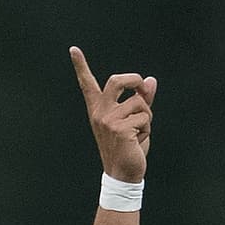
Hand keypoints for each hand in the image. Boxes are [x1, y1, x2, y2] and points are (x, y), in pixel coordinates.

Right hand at [69, 47, 154, 182]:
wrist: (123, 175)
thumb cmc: (128, 148)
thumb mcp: (135, 121)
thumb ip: (142, 100)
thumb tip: (151, 80)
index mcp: (99, 110)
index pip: (87, 85)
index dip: (80, 66)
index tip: (73, 49)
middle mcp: (100, 113)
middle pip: (117, 80)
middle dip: (135, 80)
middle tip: (143, 89)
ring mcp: (108, 120)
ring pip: (140, 103)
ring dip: (147, 118)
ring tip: (138, 134)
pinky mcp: (120, 129)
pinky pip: (145, 119)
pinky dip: (147, 130)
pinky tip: (137, 143)